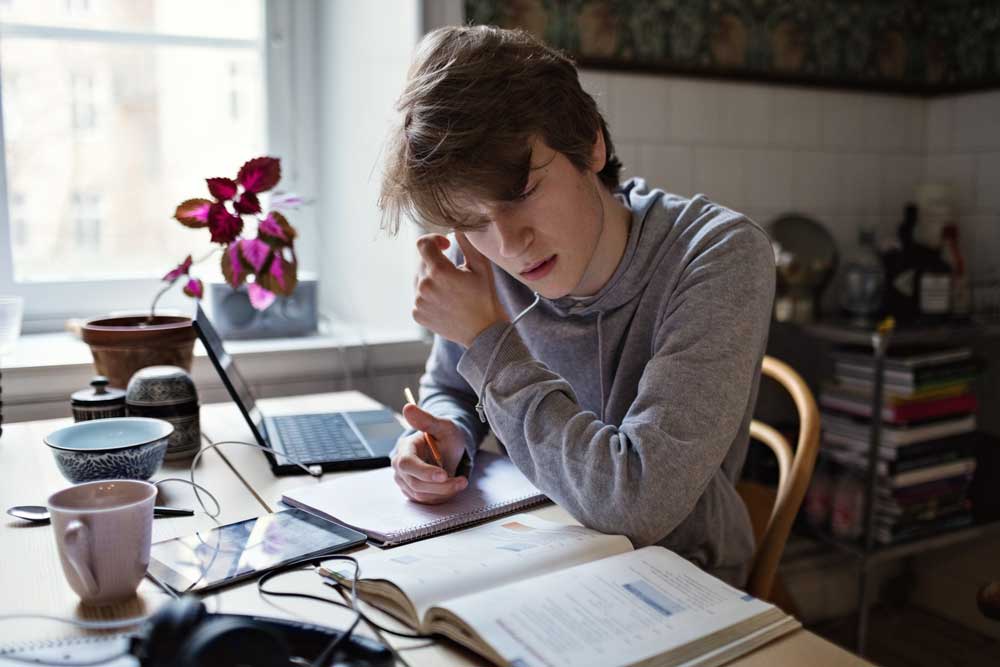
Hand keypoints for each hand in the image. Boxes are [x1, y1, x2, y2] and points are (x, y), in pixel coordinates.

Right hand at [391, 404, 468, 503]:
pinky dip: (441, 496)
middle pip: (416, 483)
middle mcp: (400, 467)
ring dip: (444, 491)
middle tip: (461, 481)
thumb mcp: (442, 426)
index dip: (425, 472)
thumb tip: (408, 408)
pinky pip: (426, 500)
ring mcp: (405, 481)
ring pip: (422, 494)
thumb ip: (427, 420)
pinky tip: (452, 485)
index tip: (444, 474)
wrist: (447, 449)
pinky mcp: (412, 492)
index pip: (408, 464)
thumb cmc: (445, 437)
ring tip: (461, 482)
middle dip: (441, 485)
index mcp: (405, 448)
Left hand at [413, 232, 507, 346]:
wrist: (483, 332)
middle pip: (421, 261)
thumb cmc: (485, 297)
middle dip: (435, 261)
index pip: (422, 244)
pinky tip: (445, 302)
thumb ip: (467, 242)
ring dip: (431, 278)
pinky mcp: (417, 314)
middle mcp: (424, 286)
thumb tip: (458, 225)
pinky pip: (418, 296)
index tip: (445, 246)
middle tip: (454, 272)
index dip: (434, 240)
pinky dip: (428, 295)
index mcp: (439, 272)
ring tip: (451, 289)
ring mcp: (418, 302)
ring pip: (418, 278)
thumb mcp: (481, 266)